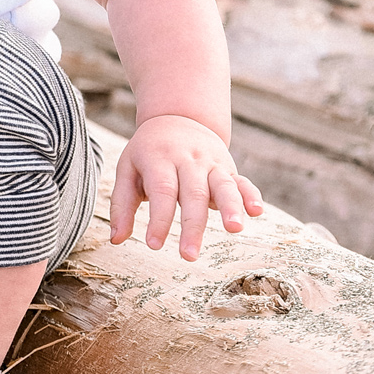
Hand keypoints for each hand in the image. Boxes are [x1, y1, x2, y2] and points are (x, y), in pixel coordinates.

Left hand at [109, 113, 263, 260]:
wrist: (177, 117)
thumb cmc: (148, 152)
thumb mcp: (128, 169)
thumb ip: (122, 203)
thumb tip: (115, 239)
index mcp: (159, 158)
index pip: (161, 190)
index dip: (159, 218)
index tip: (153, 244)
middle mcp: (188, 159)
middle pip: (193, 193)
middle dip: (192, 225)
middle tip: (189, 255)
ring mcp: (211, 162)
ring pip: (223, 184)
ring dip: (230, 206)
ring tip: (234, 229)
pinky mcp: (228, 168)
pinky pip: (242, 181)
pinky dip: (251, 195)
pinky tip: (257, 211)